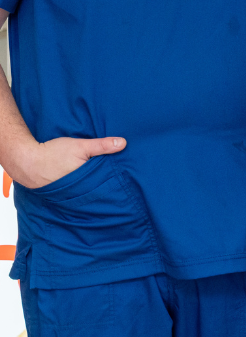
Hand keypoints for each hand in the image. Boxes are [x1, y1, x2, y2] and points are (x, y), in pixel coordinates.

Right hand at [9, 135, 125, 189]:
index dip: (116, 181)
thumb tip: (123, 143)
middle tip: (120, 184)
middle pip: (97, 188)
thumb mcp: (80, 146)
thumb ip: (101, 146)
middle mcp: (78, 191)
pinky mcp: (60, 191)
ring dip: (93, 185)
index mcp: (85, 182)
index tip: (127, 180)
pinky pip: (75, 190)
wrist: (26, 160)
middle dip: (107, 185)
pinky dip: (81, 186)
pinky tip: (85, 182)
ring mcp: (68, 193)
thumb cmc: (53, 153)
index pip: (106, 184)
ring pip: (86, 190)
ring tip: (105, 182)